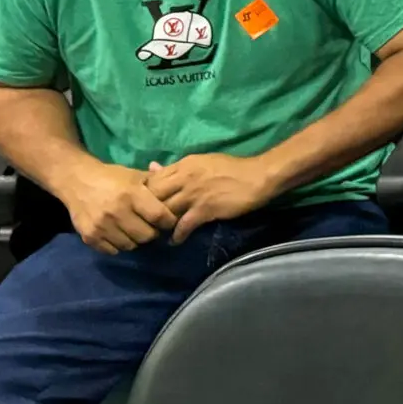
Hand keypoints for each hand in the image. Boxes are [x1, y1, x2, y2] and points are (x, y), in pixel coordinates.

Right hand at [61, 162, 176, 254]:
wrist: (76, 181)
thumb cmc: (110, 177)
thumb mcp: (135, 175)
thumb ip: (155, 185)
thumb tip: (177, 192)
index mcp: (132, 194)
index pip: (159, 216)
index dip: (168, 221)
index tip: (168, 221)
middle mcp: (117, 212)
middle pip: (146, 236)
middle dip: (152, 233)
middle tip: (149, 227)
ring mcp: (102, 226)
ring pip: (130, 245)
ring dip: (134, 240)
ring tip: (132, 230)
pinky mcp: (90, 236)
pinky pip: (112, 250)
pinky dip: (117, 245)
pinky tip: (117, 234)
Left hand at [145, 154, 284, 241]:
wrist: (257, 177)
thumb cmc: (231, 168)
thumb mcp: (201, 162)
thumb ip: (176, 168)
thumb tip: (152, 167)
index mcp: (184, 164)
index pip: (152, 179)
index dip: (145, 193)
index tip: (145, 204)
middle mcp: (185, 178)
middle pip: (154, 196)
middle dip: (148, 210)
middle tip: (148, 222)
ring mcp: (194, 194)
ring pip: (165, 212)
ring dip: (160, 225)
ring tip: (159, 233)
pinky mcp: (205, 209)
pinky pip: (183, 226)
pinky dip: (177, 236)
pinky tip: (175, 241)